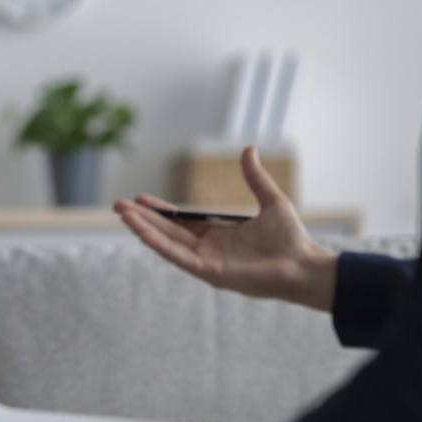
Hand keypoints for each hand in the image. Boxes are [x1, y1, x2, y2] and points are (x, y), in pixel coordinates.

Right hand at [114, 145, 324, 302]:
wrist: (304, 266)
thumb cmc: (291, 239)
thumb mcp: (271, 201)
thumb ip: (254, 178)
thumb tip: (248, 149)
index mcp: (217, 234)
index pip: (180, 220)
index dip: (160, 209)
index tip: (139, 198)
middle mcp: (207, 248)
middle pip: (167, 230)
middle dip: (142, 218)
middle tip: (118, 205)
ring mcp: (206, 261)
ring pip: (167, 242)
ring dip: (144, 229)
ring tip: (123, 215)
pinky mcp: (210, 272)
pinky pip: (179, 257)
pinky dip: (160, 245)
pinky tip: (143, 234)